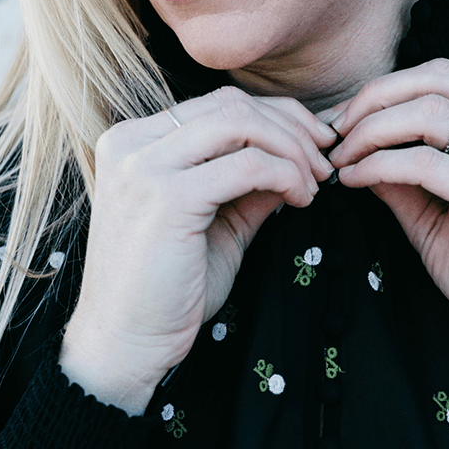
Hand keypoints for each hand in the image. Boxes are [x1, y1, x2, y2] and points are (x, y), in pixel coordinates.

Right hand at [60, 86, 335, 411]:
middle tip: (324, 163)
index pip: (219, 103)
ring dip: (292, 149)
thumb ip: (249, 184)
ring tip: (314, 183)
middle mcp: (131, 143)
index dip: (275, 117)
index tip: (312, 146)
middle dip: (291, 128)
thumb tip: (300, 157)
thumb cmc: (166, 289)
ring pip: (241, 123)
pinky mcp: (166, 196)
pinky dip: (286, 175)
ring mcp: (144, 166)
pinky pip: (248, 165)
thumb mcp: (215, 222)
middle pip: (232, 104)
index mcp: (134, 141)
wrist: (124, 344)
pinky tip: (300, 200)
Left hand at [326, 58, 448, 389]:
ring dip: (372, 129)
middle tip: (336, 129)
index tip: (349, 117)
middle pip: (437, 79)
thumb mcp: (443, 218)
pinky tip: (356, 179)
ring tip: (343, 156)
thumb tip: (360, 151)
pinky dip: (379, 164)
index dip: (389, 88)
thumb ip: (407, 181)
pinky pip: (426, 164)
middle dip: (374, 97)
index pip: (447, 77)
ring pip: (430, 112)